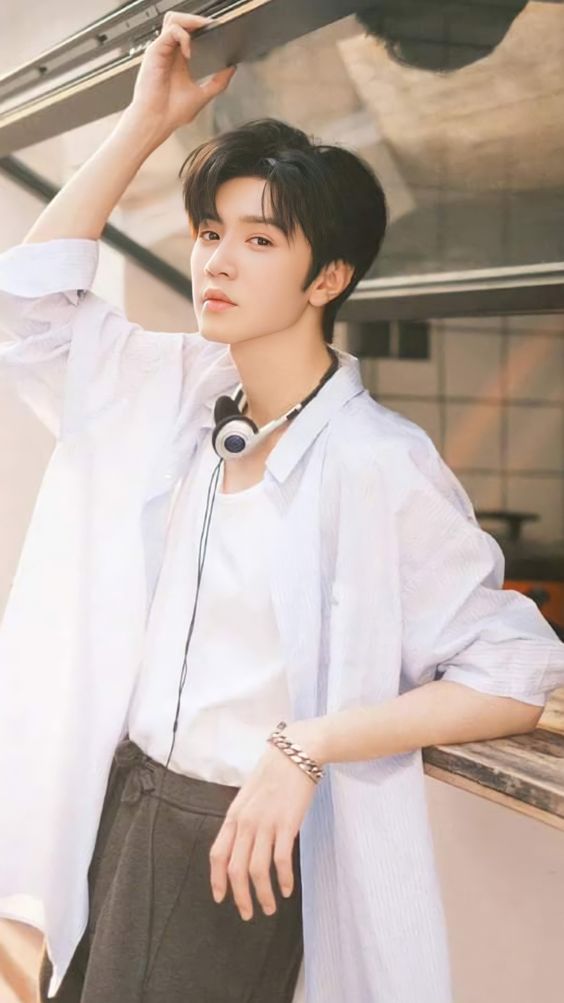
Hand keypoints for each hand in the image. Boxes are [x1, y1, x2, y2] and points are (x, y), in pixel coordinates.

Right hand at [128, 11, 236, 139]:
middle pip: (180, 21)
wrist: (157, 122)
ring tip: (203, 31)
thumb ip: (219, 82)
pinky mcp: (155, 51)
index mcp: (179, 60)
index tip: (218, 32)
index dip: (202, 28)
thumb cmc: (172, 113)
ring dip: (190, 21)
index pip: (189, 33)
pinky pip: (171, 31)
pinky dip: (184, 37)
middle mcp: (169, 53)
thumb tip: (232, 68)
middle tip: (213, 27)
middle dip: (197, 20)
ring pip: (174, 19)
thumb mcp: (203, 95)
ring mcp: (162, 51)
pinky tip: (189, 53)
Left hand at [209, 725, 322, 919]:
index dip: (217, 879)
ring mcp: (266, 824)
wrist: (297, 752)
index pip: (218, 853)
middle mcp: (246, 822)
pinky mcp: (287, 825)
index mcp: (234, 815)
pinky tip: (286, 889)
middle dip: (240, 896)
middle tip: (248, 913)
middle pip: (235, 868)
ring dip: (262, 894)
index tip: (220, 897)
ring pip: (257, 870)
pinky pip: (281, 860)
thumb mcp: (249, 795)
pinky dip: (282, 879)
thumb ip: (243, 819)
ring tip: (269, 907)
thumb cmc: (274, 772)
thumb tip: (241, 845)